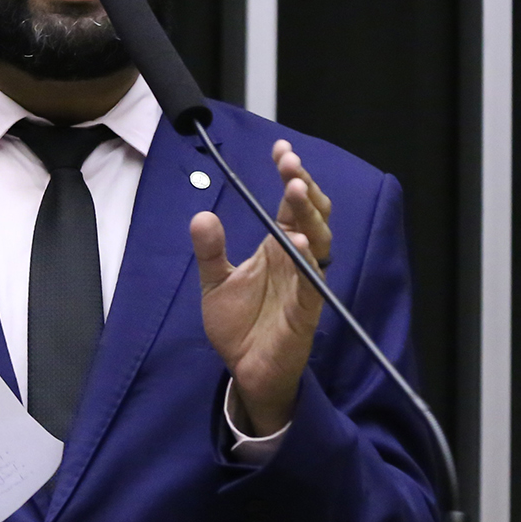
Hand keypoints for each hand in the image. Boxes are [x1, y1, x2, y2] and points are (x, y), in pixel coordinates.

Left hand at [189, 140, 332, 435]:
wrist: (245, 371)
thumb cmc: (239, 326)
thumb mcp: (215, 282)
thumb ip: (210, 250)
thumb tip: (201, 215)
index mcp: (278, 246)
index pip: (292, 203)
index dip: (291, 176)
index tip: (281, 150)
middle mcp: (297, 259)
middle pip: (312, 215)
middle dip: (304, 186)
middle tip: (290, 163)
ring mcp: (305, 283)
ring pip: (319, 241)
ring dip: (309, 215)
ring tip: (296, 190)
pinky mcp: (307, 312)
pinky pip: (314, 283)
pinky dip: (309, 262)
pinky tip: (300, 243)